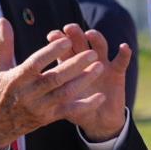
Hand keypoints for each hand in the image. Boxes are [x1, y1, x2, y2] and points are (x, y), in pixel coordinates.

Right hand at [0, 19, 105, 149]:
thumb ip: (4, 44)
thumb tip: (4, 19)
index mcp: (16, 79)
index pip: (35, 64)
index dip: (51, 52)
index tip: (66, 40)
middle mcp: (29, 94)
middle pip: (54, 79)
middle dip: (75, 66)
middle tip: (93, 53)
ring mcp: (40, 107)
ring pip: (65, 94)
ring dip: (83, 81)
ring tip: (100, 67)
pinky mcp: (48, 118)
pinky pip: (69, 112)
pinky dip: (85, 105)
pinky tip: (101, 97)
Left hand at [45, 24, 132, 141]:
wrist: (97, 121)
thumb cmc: (74, 110)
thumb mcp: (57, 100)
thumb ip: (46, 89)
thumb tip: (26, 86)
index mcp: (69, 66)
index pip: (62, 49)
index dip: (58, 41)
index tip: (53, 34)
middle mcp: (85, 61)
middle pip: (81, 43)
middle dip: (75, 35)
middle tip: (70, 28)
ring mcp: (102, 65)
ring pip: (100, 47)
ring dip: (96, 39)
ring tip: (90, 34)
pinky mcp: (117, 73)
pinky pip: (121, 61)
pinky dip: (124, 54)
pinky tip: (123, 47)